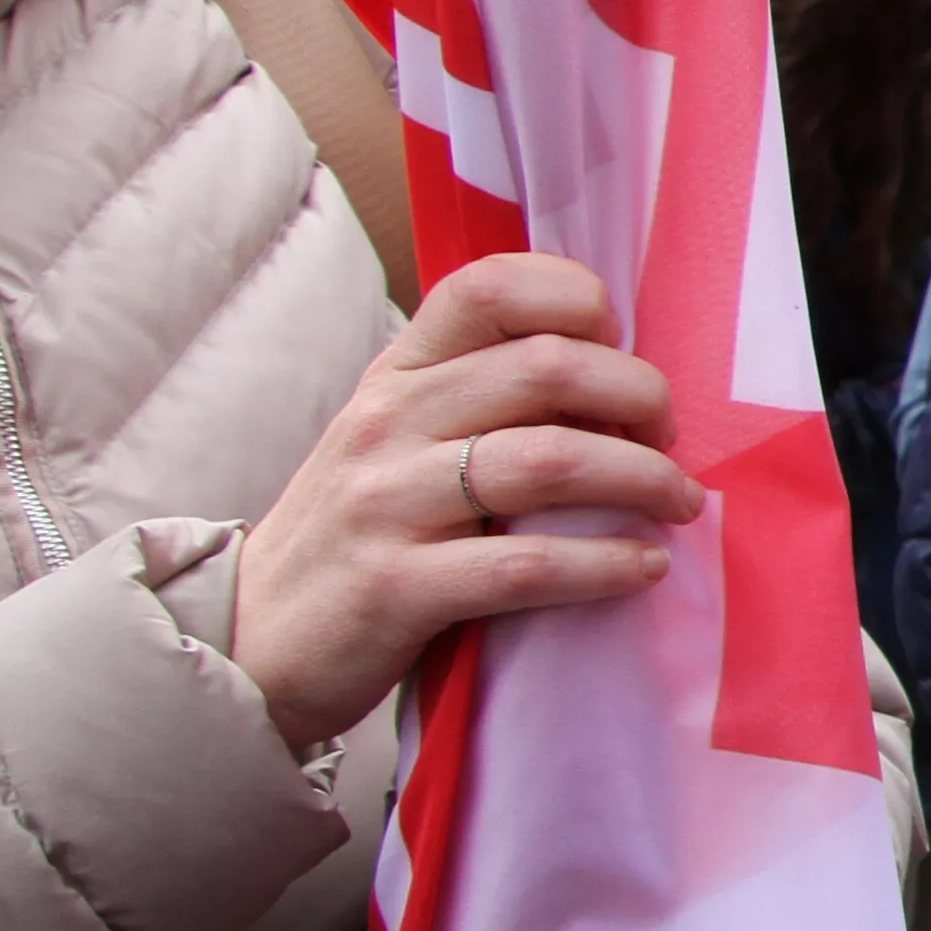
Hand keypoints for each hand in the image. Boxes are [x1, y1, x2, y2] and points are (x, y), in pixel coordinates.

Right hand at [231, 253, 694, 751]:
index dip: (574, 299)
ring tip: (680, 502)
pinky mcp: (397, 589)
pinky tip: (643, 566)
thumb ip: (479, 397)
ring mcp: (387, 504)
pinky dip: (604, 564)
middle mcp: (388, 424)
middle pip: (546, 369)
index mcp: (395, 376)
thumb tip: (610, 371)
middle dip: (638, 398)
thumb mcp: (397, 440)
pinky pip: (527, 563)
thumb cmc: (357, 533)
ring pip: (551, 461)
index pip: (487, 288)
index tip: (620, 344)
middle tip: (669, 438)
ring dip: (642, 479)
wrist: (250, 642)